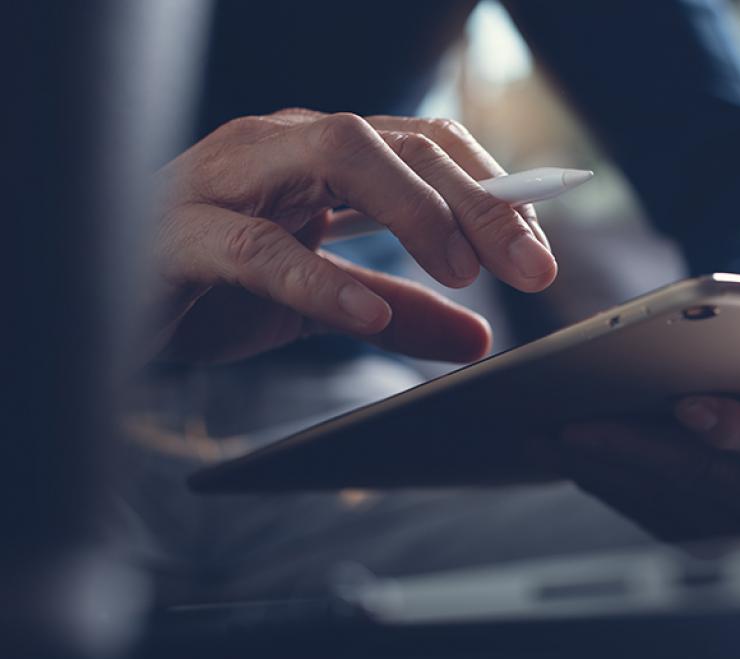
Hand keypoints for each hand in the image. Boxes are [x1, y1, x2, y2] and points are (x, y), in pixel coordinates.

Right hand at [150, 110, 556, 362]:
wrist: (102, 303)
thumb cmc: (212, 287)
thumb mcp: (324, 305)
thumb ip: (400, 316)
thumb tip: (479, 337)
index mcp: (318, 158)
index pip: (425, 146)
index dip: (491, 191)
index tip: (539, 252)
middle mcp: (280, 148)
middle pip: (397, 142)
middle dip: (474, 200)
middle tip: (531, 264)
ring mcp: (228, 178)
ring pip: (336, 153)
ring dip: (414, 210)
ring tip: (465, 272)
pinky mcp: (180, 233)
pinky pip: (258, 245)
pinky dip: (320, 278)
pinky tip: (369, 309)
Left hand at [551, 395, 739, 540]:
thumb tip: (701, 341)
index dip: (733, 427)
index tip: (685, 406)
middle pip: (707, 478)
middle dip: (636, 450)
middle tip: (578, 425)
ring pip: (665, 502)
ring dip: (602, 470)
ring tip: (548, 437)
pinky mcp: (706, 540)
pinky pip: (647, 513)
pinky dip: (603, 484)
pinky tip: (565, 459)